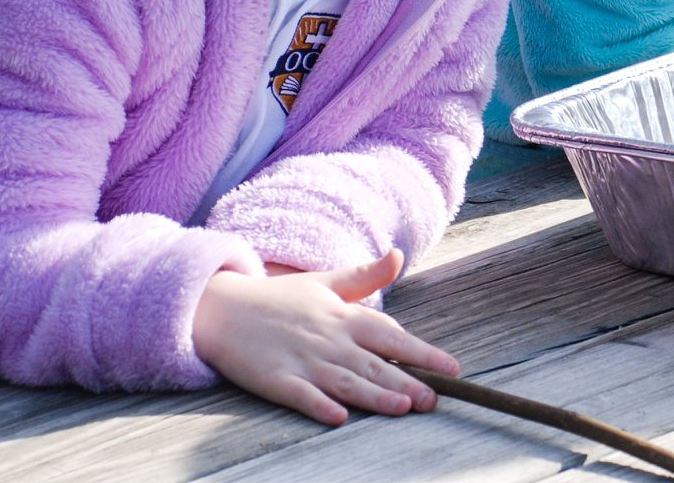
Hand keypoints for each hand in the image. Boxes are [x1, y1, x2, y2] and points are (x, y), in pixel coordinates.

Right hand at [193, 248, 459, 425]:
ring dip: (375, 395)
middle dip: (406, 381)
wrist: (221, 307)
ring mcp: (301, 359)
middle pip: (374, 363)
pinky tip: (339, 418)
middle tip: (435, 398)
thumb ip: (365, 275)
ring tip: (403, 408)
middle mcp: (328, 339)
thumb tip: (398, 255)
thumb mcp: (325, 281)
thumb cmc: (279, 298)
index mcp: (344, 316)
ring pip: (345, 381)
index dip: (423, 352)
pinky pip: (299, 395)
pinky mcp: (273, 378)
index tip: (452, 367)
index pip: (391, 336)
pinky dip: (319, 405)